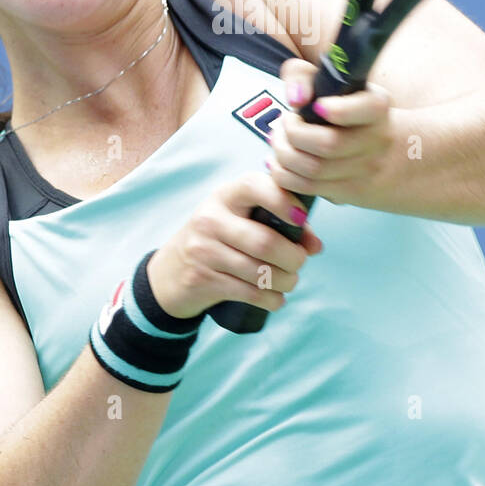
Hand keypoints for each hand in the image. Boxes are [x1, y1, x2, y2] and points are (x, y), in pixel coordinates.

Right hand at [147, 170, 323, 320]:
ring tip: (290, 282)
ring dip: (286, 281)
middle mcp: (211, 219)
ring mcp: (203, 250)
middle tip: (298, 263)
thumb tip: (315, 246)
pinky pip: (248, 292)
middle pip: (265, 241)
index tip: (301, 218)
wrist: (169, 273)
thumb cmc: (218, 240)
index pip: (254, 186)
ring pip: (260, 271)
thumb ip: (280, 225)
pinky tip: (276, 298)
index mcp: (225, 196)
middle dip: (293, 258)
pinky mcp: (202, 279)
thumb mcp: (240, 221)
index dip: (283, 200)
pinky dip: (271, 299)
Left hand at [265, 59, 394, 206]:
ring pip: (313, 168)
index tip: (319, 105)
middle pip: (328, 144)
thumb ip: (307, 76)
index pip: (368, 108)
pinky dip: (285, 175)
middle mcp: (377, 139)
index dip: (341, 110)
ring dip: (284, 154)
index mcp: (377, 106)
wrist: (400, 154)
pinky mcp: (350, 192)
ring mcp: (365, 169)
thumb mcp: (343, 86)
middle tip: (285, 123)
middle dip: (294, 133)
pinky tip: (279, 162)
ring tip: (279, 142)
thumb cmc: (354, 115)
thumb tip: (295, 98)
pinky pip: (309, 187)